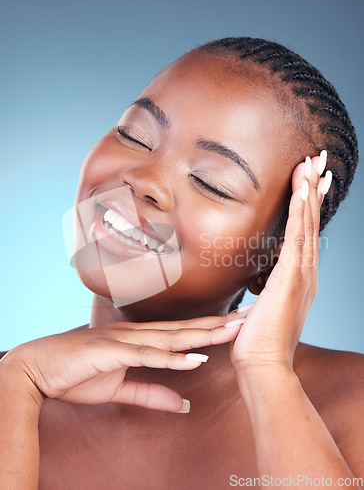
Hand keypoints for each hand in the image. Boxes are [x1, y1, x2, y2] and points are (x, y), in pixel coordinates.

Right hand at [1, 313, 243, 411]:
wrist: (39, 369)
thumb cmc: (78, 374)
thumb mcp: (121, 388)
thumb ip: (153, 393)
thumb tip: (184, 405)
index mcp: (142, 340)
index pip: (185, 333)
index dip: (214, 328)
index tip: (241, 324)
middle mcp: (139, 335)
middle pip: (187, 329)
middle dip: (221, 324)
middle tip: (254, 317)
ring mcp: (126, 341)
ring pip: (173, 338)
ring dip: (204, 335)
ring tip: (235, 332)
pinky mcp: (112, 352)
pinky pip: (147, 357)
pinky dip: (171, 359)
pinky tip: (193, 359)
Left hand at [230, 152, 331, 374]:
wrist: (263, 365)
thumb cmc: (259, 340)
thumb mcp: (264, 307)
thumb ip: (267, 290)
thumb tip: (260, 285)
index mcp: (299, 277)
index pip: (306, 232)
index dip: (309, 205)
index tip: (311, 180)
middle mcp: (306, 272)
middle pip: (311, 222)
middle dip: (314, 189)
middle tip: (319, 160)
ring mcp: (302, 274)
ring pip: (307, 224)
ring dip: (309, 192)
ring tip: (312, 164)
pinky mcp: (291, 278)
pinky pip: (297, 237)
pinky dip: (301, 212)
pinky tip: (302, 190)